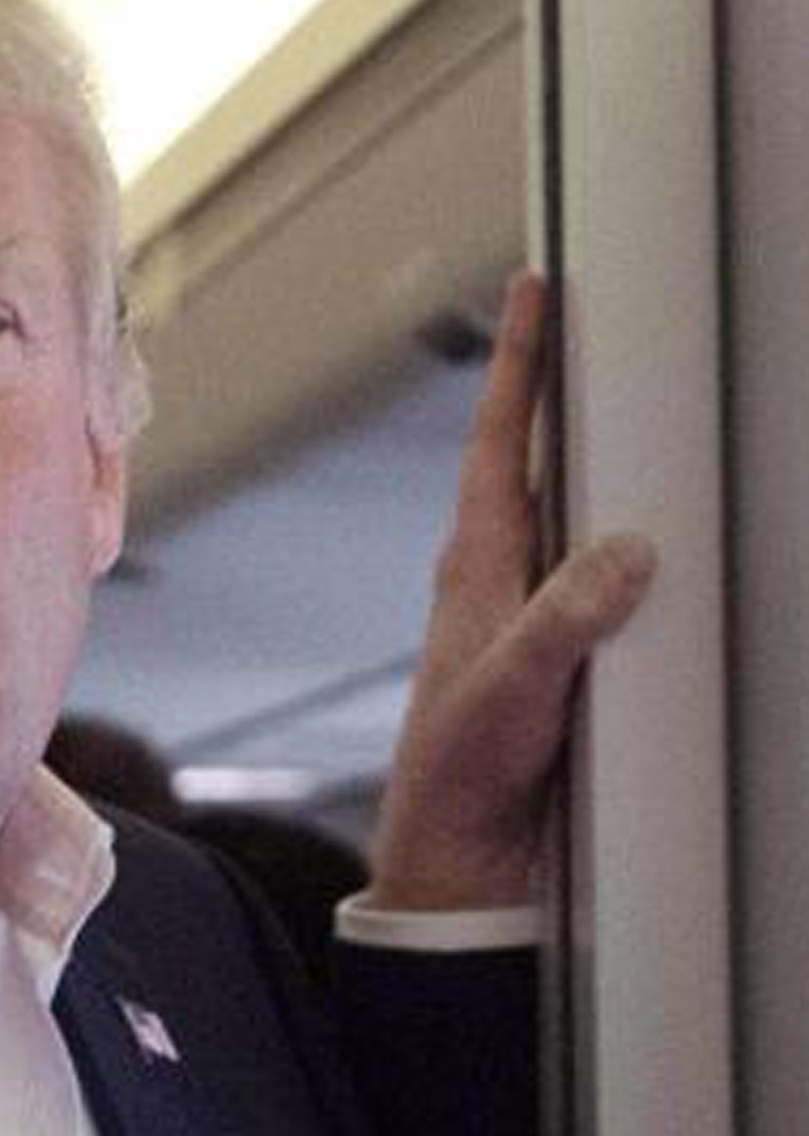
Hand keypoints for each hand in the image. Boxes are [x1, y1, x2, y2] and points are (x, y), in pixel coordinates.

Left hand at [367, 272, 656, 910]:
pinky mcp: (570, 646)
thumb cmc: (463, 768)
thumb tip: (627, 552)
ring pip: (582, 509)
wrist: (464, 846)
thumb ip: (562, 624)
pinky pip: (609, 573)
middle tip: (604, 316)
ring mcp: (537, 606)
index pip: (499, 441)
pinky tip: (673, 534)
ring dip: (612, 459)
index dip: (520, 361)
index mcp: (479, 562)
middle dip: (571, 385)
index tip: (535, 288)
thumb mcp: (510, 692)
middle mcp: (506, 570)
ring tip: (651, 401)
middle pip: (543, 456)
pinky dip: (640, 541)